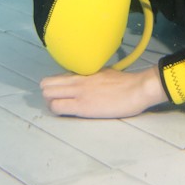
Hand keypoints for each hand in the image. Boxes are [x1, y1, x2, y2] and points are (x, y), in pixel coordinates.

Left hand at [40, 66, 166, 118]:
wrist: (136, 89)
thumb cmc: (125, 83)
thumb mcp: (104, 73)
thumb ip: (91, 76)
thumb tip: (86, 81)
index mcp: (83, 72)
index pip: (57, 77)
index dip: (55, 87)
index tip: (60, 94)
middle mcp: (77, 80)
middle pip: (47, 84)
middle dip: (49, 94)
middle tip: (58, 102)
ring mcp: (78, 92)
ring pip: (48, 95)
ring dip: (51, 103)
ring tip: (61, 108)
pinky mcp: (81, 106)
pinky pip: (57, 107)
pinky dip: (56, 110)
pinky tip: (65, 113)